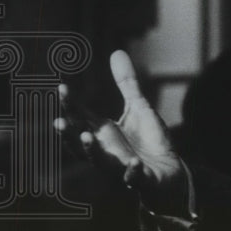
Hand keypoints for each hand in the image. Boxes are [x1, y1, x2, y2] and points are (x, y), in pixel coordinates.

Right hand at [54, 50, 186, 215]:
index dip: (70, 105)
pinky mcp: (140, 179)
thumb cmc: (149, 141)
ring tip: (88, 137)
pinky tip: (133, 163)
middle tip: (60, 122)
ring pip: (101, 163)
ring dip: (93, 152)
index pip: (81, 118)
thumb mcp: (139, 107)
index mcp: (104, 133)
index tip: (62, 87)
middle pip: (81, 143)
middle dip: (70, 134)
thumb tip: (116, 51)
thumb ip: (127, 83)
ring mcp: (120, 167)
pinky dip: (131, 172)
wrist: (170, 171)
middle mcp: (107, 151)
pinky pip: (133, 177)